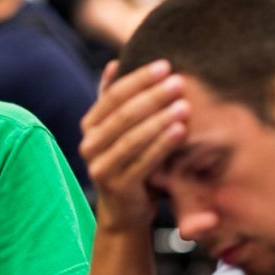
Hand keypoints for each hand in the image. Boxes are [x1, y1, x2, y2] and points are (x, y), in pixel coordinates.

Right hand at [79, 59, 188, 229]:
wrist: (126, 210)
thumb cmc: (129, 163)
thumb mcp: (121, 130)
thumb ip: (114, 101)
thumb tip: (113, 63)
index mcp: (89, 126)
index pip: (112, 95)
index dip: (138, 79)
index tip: (165, 65)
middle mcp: (88, 145)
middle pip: (122, 115)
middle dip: (152, 96)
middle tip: (179, 82)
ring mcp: (100, 167)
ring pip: (131, 138)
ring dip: (159, 119)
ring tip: (185, 105)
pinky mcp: (116, 186)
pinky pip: (142, 161)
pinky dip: (162, 145)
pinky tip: (180, 130)